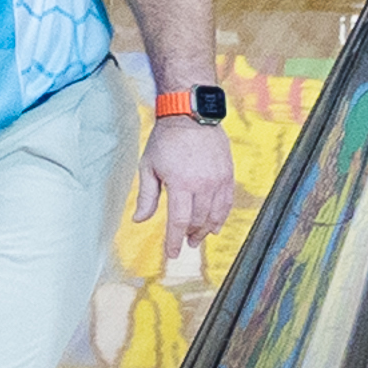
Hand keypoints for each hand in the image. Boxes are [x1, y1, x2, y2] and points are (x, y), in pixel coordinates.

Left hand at [136, 116, 240, 260]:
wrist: (190, 113)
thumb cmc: (166, 139)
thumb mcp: (149, 166)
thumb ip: (147, 196)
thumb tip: (138, 220)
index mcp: (181, 183)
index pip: (178, 221)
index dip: (174, 240)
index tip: (172, 253)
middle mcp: (203, 184)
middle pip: (198, 220)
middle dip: (190, 235)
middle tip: (184, 243)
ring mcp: (218, 179)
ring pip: (215, 214)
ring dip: (206, 229)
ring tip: (198, 237)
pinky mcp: (228, 173)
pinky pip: (227, 202)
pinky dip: (222, 216)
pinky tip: (216, 225)